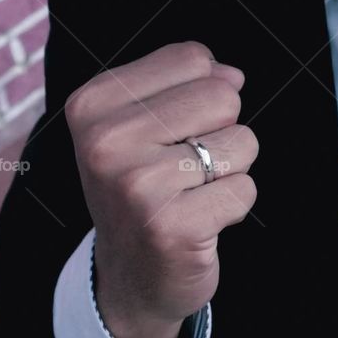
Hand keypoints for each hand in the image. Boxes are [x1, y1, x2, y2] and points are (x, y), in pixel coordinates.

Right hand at [65, 41, 256, 337]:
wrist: (129, 278)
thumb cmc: (144, 184)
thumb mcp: (143, 119)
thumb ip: (186, 80)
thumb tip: (233, 76)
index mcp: (92, 103)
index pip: (192, 59)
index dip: (199, 94)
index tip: (167, 131)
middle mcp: (106, 142)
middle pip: (222, 96)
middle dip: (220, 129)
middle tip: (183, 166)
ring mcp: (136, 186)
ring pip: (241, 141)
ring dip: (228, 169)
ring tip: (190, 193)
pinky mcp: (172, 228)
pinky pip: (245, 189)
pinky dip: (233, 205)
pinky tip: (199, 221)